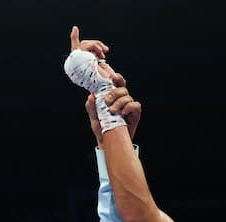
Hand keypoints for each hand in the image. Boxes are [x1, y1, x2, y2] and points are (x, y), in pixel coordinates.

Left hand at [67, 28, 140, 143]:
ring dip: (119, 102)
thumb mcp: (94, 118)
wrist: (110, 142)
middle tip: (106, 100)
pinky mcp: (135, 113)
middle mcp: (121, 99)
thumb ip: (92, 107)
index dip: (112, 76)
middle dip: (114, 90)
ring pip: (126, 96)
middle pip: (121, 86)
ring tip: (112, 110)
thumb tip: (90, 96)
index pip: (113, 84)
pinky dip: (128, 108)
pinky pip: (134, 105)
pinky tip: (122, 113)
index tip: (109, 75)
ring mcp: (128, 105)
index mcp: (112, 97)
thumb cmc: (103, 129)